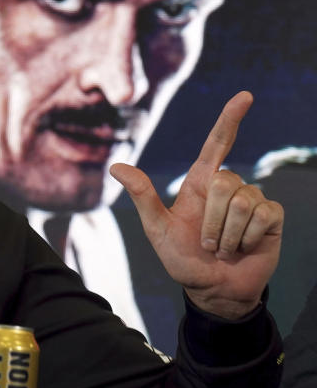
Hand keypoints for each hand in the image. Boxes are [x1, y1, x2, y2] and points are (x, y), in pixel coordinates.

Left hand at [110, 91, 282, 318]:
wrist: (212, 291)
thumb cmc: (183, 259)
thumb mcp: (157, 230)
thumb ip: (142, 197)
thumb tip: (116, 167)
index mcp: (200, 184)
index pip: (217, 144)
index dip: (229, 119)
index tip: (244, 96)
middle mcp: (228, 188)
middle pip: (225, 181)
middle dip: (211, 218)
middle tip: (205, 241)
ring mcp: (253, 202)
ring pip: (243, 202)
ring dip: (227, 234)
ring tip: (223, 247)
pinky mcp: (272, 220)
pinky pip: (263, 216)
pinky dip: (248, 238)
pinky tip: (244, 248)